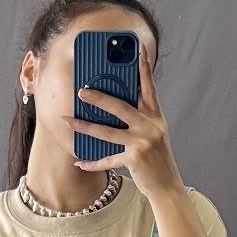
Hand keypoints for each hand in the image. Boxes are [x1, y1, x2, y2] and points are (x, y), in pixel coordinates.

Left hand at [62, 47, 183, 200]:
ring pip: (108, 132)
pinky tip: (80, 162)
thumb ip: (141, 119)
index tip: (137, 51)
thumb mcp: (154, 134)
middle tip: (82, 92)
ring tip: (69, 121)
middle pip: (120, 107)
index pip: (149, 88)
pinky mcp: (135, 159)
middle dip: (99, 98)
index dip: (144, 68)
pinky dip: (92, 163)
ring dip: (85, 127)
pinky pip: (108, 159)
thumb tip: (119, 106)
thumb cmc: (157, 159)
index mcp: (155, 117)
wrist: (167, 186)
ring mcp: (142, 142)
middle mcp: (150, 126)